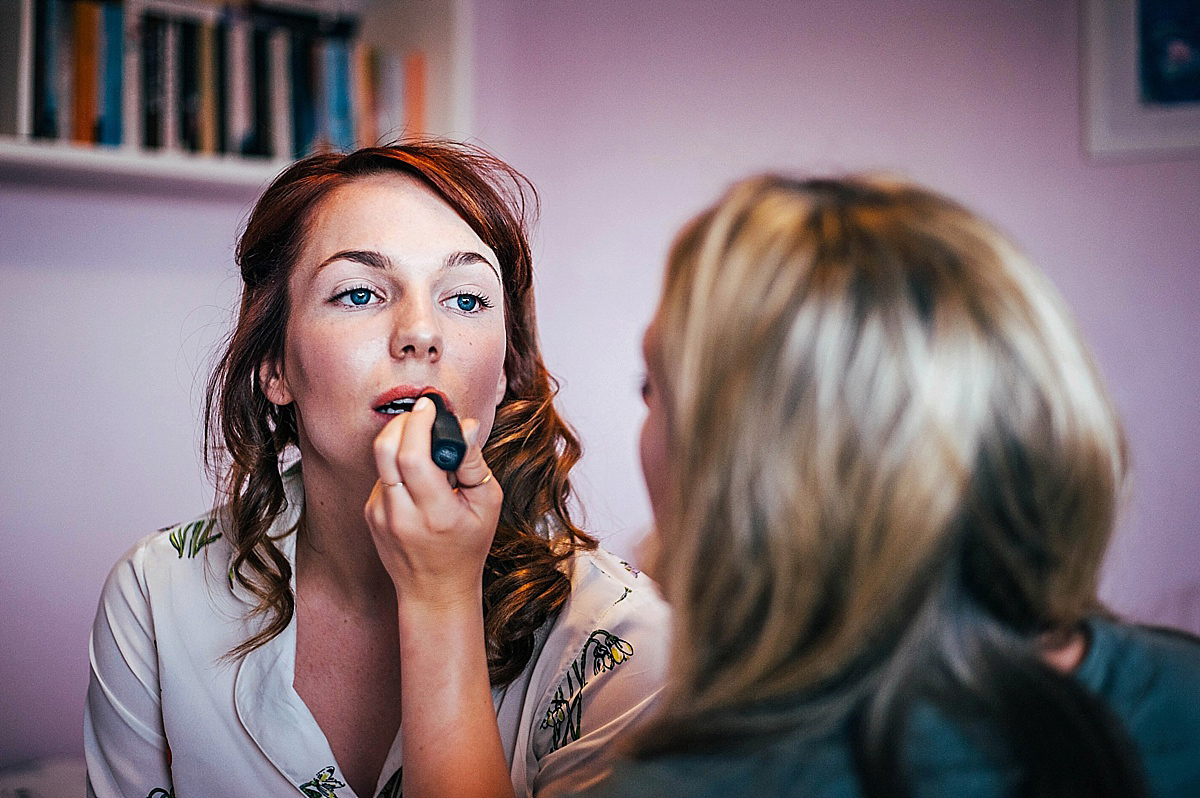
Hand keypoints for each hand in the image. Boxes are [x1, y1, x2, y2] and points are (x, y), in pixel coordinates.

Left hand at [365, 396, 502, 610]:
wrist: (434, 590)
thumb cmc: (467, 547)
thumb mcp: (487, 505)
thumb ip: (474, 463)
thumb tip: (464, 425)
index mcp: (435, 513)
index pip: (414, 456)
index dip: (419, 423)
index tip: (431, 406)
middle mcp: (401, 514)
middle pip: (385, 448)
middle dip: (404, 420)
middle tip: (423, 414)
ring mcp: (380, 514)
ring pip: (381, 458)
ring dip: (402, 440)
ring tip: (425, 444)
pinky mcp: (370, 513)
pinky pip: (382, 474)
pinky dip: (399, 464)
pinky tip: (417, 477)